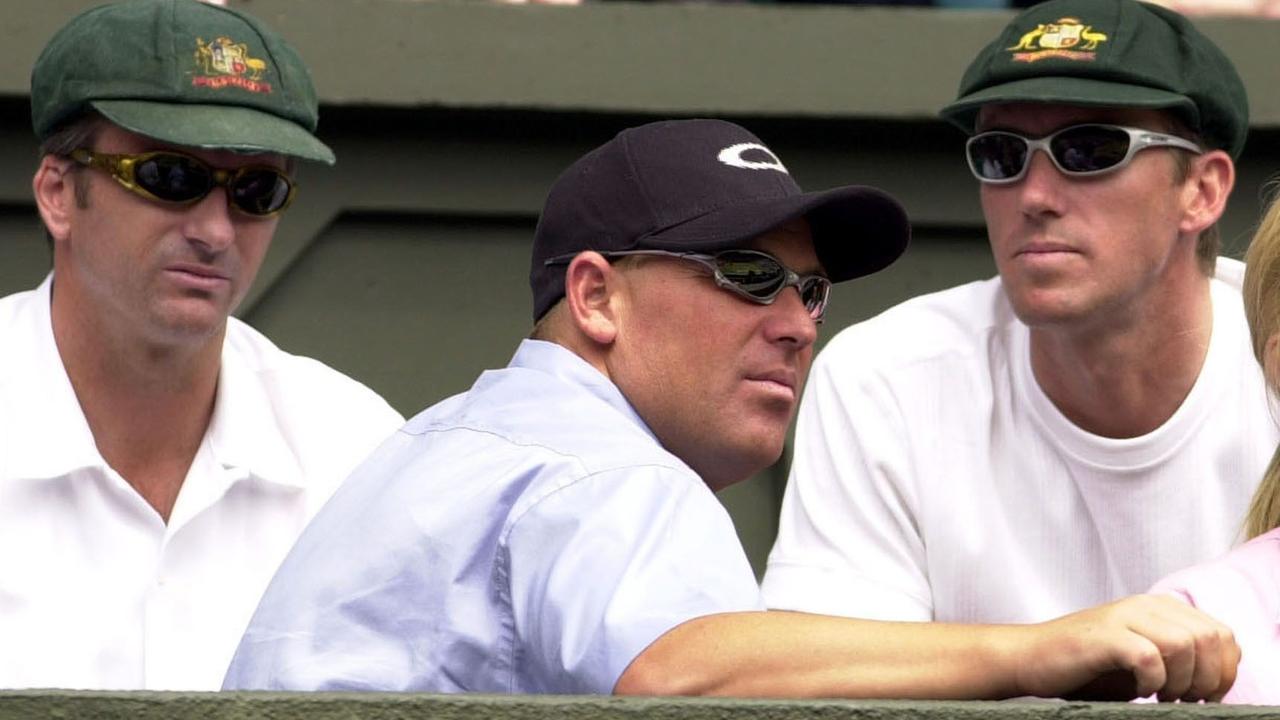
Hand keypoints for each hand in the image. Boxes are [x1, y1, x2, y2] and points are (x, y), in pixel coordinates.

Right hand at [1012, 594, 1238, 701]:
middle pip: (1209, 638)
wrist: (1029, 659)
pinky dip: (1152, 681)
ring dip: (1181, 681)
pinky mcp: (1104, 635)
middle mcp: (1145, 605)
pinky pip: (1150, 656)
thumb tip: (1216, 680)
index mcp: (1158, 608)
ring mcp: (1123, 616)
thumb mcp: (1141, 659)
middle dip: (1207, 679)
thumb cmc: (1084, 666)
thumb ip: (1177, 658)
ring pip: (1185, 644)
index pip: (1221, 634)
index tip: (1204, 696)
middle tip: (1181, 699)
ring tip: (1161, 696)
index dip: (1223, 671)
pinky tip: (1139, 690)